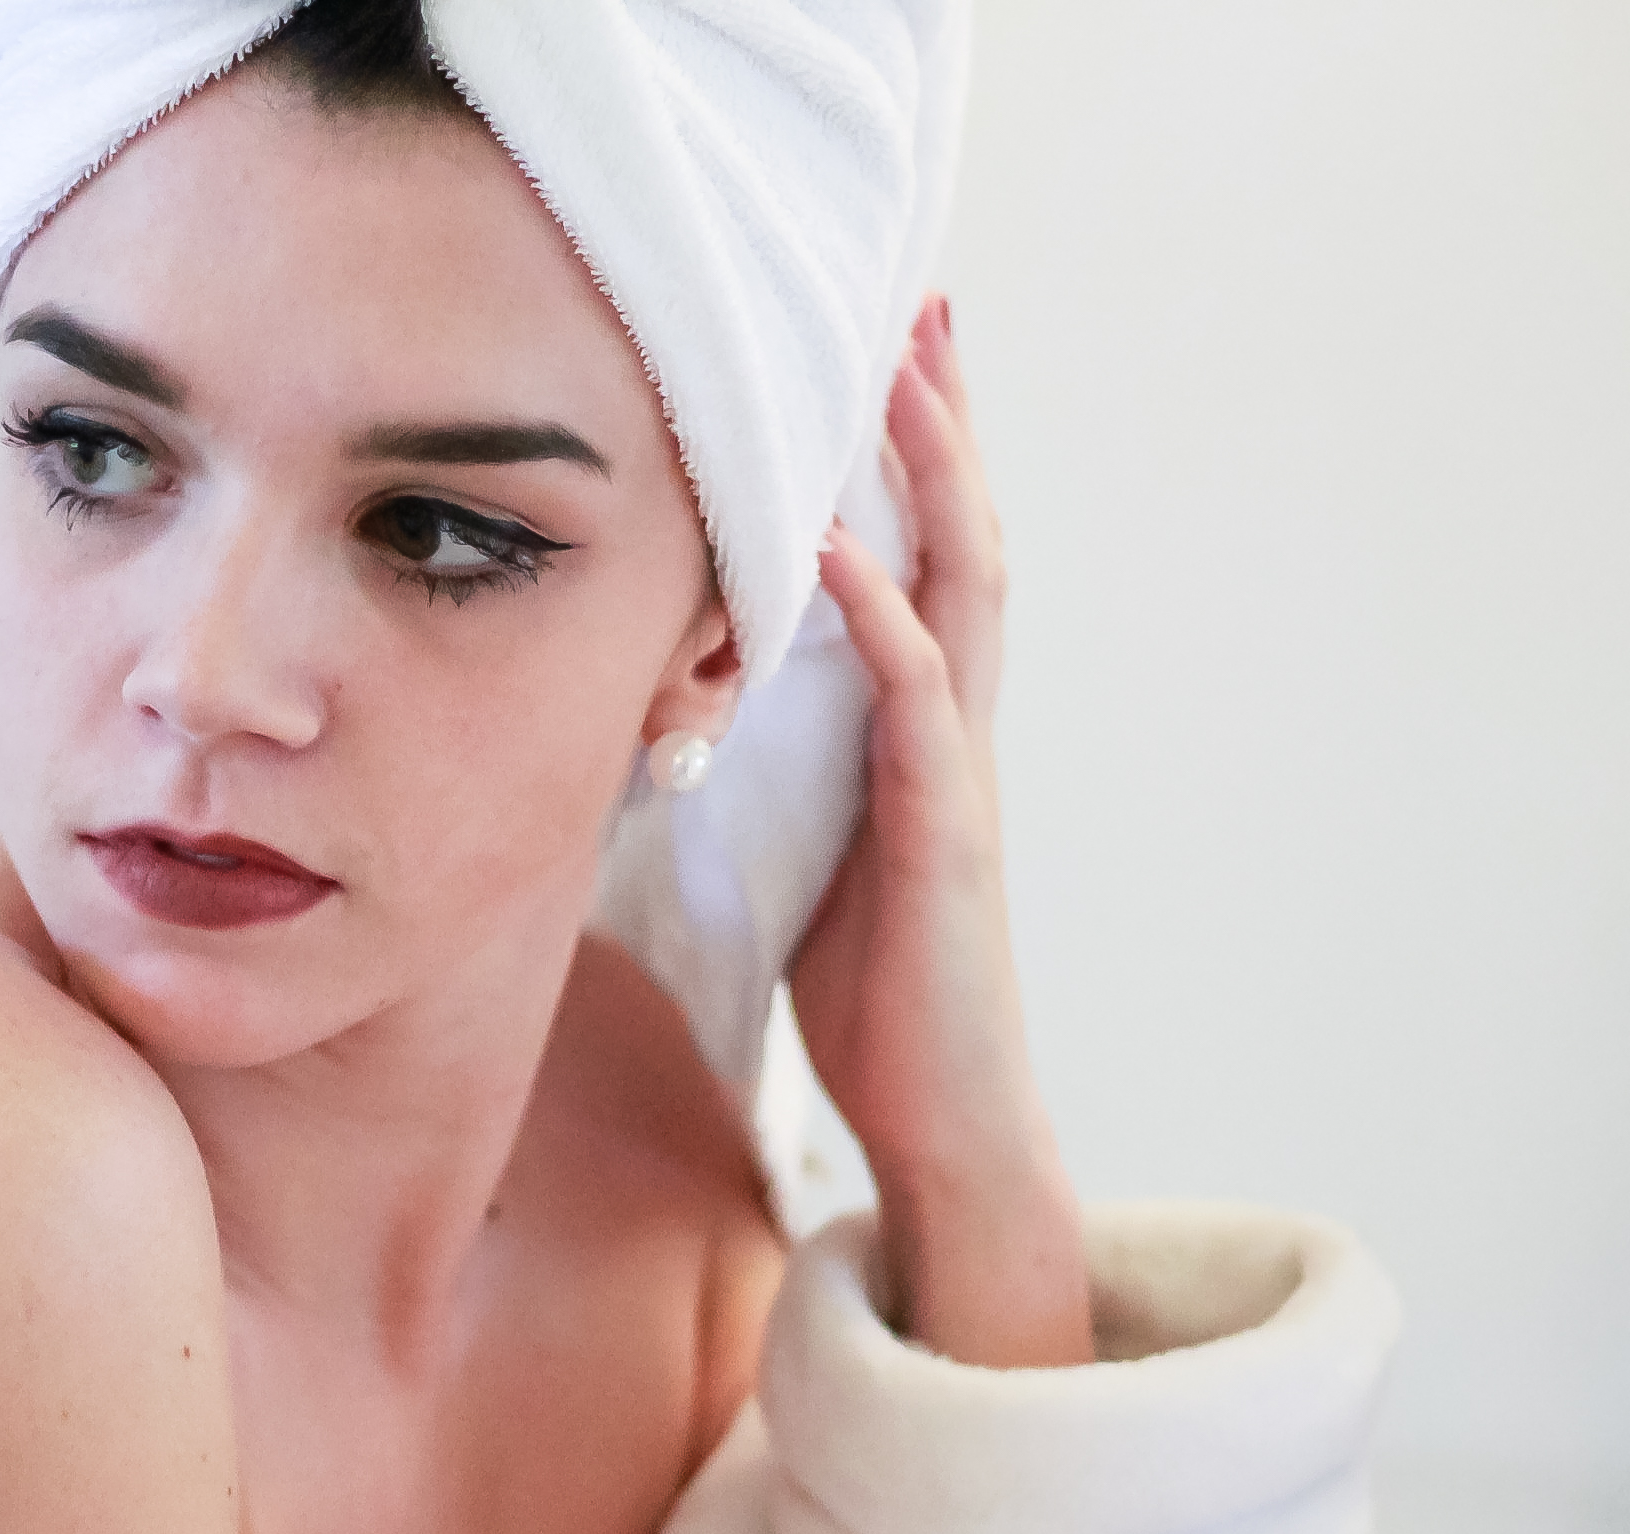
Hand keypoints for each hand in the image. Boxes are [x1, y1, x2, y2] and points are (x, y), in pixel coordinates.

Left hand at [787, 294, 1090, 1368]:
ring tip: (901, 379)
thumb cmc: (873, 994)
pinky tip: (841, 554)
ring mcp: (960, 778)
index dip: (909, 461)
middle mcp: (954, 734)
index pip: (924, 563)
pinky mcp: (948, 839)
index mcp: (915, 734)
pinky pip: (920, 707)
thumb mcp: (794, 850)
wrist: (941, 1122)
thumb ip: (763, 767)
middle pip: (963, 541)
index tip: (878, 357)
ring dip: (934, 483)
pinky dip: (884, 622)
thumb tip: (674, 704)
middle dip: (943, 426)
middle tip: (922, 307)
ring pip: (965, 595)